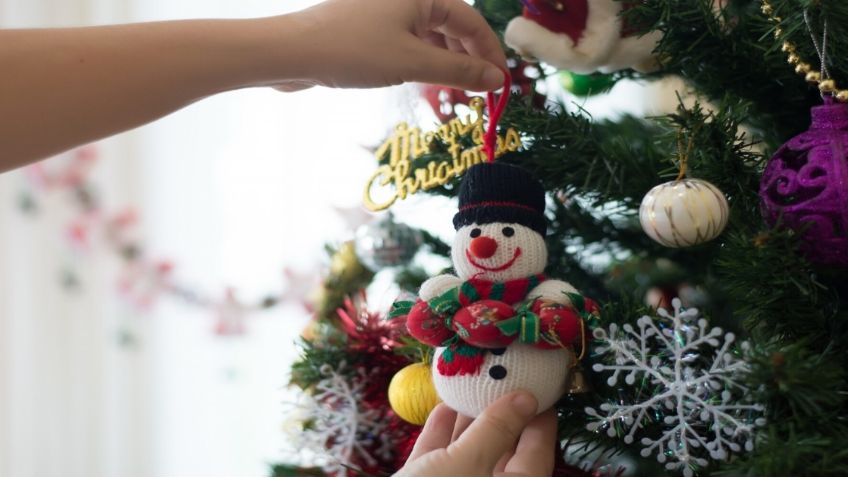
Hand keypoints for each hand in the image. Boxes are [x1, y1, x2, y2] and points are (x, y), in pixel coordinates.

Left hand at [272, 0, 506, 90]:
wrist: (293, 52)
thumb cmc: (352, 50)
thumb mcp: (412, 62)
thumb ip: (459, 70)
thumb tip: (495, 79)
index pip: (471, 20)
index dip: (489, 53)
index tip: (502, 84)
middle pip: (453, 26)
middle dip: (470, 58)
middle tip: (483, 92)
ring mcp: (387, 11)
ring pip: (431, 36)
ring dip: (447, 63)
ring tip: (457, 92)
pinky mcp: (371, 28)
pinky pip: (409, 42)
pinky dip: (423, 62)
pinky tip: (425, 81)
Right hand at [396, 392, 557, 476]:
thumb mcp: (467, 463)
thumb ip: (497, 430)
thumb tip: (527, 398)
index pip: (538, 452)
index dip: (539, 418)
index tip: (539, 386)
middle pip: (504, 452)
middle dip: (501, 414)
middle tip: (501, 378)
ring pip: (469, 454)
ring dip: (469, 420)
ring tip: (471, 385)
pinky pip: (440, 460)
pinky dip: (442, 434)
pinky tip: (442, 406)